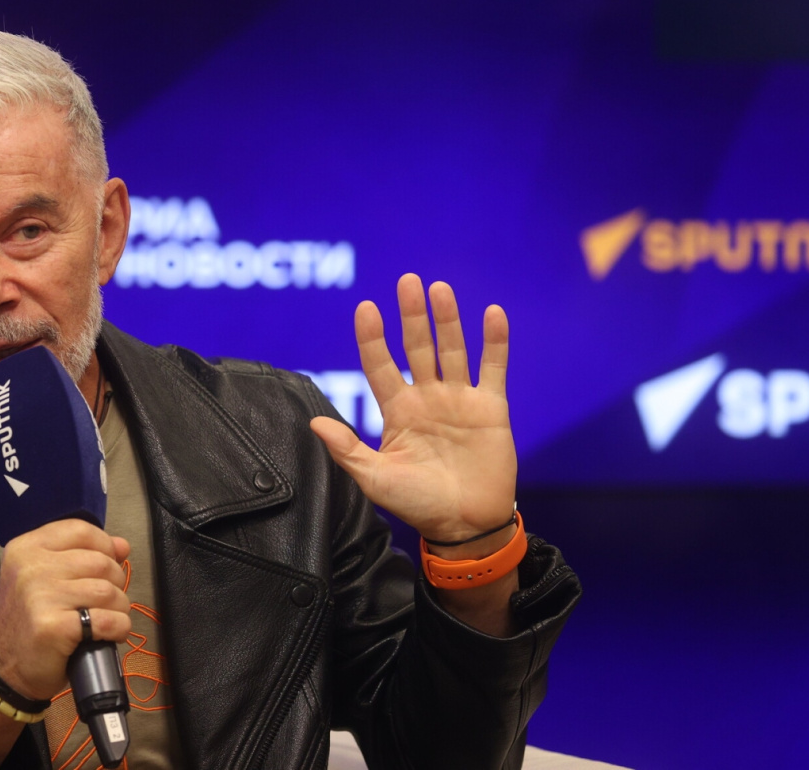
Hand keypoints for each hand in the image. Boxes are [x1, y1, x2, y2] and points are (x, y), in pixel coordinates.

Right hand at [0, 519, 131, 700]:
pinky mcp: (54, 626)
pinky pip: (107, 620)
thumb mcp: (47, 577)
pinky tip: (107, 634)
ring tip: (104, 620)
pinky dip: (118, 629)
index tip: (105, 568)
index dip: (104, 547)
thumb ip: (82, 554)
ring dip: (118, 609)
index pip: (81, 530)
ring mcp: (41, 596)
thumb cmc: (30, 621)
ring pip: (108, 591)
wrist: (5, 668)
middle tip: (103, 603)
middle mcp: (30, 567)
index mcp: (27, 548)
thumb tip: (121, 545)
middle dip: (114, 584)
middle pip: (101, 561)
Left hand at [310, 274, 515, 542]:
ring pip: (452, 350)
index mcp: (397, 411)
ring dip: (447, 320)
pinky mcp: (491, 408)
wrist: (465, 526)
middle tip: (407, 281)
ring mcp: (459, 400)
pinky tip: (492, 314)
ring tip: (439, 289)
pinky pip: (493, 368)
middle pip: (418, 348)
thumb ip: (347, 449)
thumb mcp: (375, 479)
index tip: (365, 309)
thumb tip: (314, 423)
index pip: (380, 365)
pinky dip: (494, 342)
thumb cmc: (417, 504)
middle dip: (412, 316)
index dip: (373, 338)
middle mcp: (427, 398)